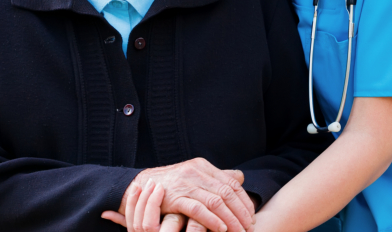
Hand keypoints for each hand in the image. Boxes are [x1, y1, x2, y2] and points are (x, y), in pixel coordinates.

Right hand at [115, 160, 253, 231]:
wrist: (140, 186)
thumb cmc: (171, 184)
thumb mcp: (195, 176)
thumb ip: (216, 177)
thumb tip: (240, 177)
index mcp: (203, 166)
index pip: (231, 182)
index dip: (244, 200)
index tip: (251, 215)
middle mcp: (196, 172)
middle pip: (227, 193)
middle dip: (241, 212)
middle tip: (249, 227)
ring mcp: (185, 184)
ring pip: (216, 202)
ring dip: (230, 219)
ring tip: (239, 231)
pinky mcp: (175, 197)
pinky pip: (198, 209)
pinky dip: (212, 220)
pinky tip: (221, 229)